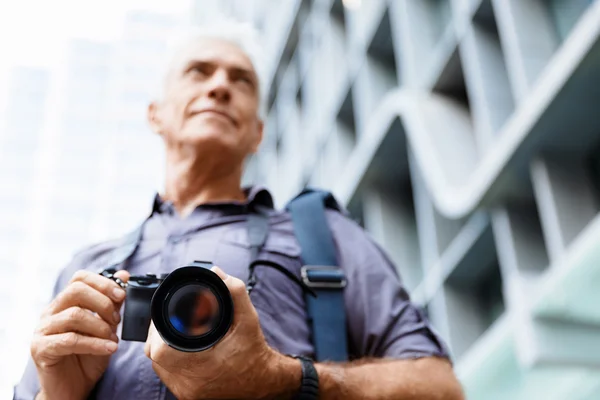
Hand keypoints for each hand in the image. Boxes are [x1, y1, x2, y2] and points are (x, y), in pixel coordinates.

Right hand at [31, 269, 129, 399]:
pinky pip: (70, 340)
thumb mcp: (105, 327)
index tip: (122, 294)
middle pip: (76, 291)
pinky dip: (95, 343)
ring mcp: (43, 330)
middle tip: (117, 319)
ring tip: (113, 338)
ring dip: (101, 326)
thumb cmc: (88, 356)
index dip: (103, 283)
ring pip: (74, 315)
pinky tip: (110, 348)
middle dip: (103, 302)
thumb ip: (112, 302)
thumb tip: (124, 275)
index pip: (79, 278)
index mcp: (64, 303)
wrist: (73, 388)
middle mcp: (51, 312)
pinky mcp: (41, 349)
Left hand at [144, 267, 300, 399]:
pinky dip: (173, 360)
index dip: (157, 327)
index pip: (159, 346)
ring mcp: (186, 392)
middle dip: (159, 334)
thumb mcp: (248, 319)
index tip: (168, 314)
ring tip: (180, 332)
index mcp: (197, 365)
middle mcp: (187, 383)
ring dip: (164, 347)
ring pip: (159, 366)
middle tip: (173, 319)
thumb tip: (216, 273)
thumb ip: (233, 293)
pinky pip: (169, 375)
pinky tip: (186, 350)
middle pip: (154, 355)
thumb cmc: (255, 353)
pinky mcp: (187, 396)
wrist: (265, 383)